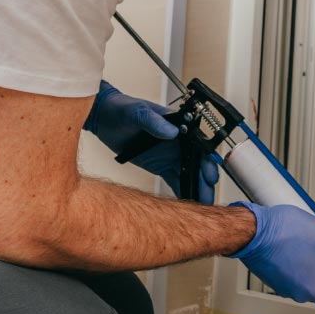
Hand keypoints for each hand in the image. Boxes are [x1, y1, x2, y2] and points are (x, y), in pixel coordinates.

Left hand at [84, 80, 219, 203]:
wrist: (105, 117)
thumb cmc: (123, 109)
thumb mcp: (138, 112)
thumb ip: (154, 121)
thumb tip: (172, 132)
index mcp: (179, 127)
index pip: (199, 146)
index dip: (206, 161)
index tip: (209, 174)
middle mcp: (178, 143)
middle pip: (197, 163)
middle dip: (204, 180)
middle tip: (207, 195)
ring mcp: (170, 156)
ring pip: (188, 174)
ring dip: (195, 188)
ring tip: (201, 204)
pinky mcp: (160, 166)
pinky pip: (174, 180)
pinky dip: (181, 190)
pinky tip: (186, 202)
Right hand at [227, 201, 314, 313]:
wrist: (250, 232)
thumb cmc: (284, 235)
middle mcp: (298, 292)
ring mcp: (282, 286)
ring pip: (303, 282)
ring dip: (310, 269)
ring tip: (313, 247)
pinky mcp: (270, 277)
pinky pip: (289, 275)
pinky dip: (295, 265)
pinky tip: (296, 245)